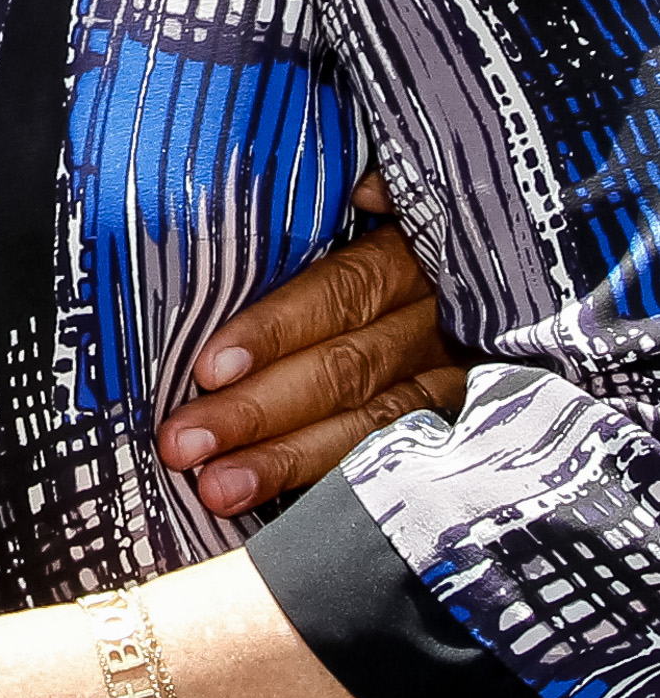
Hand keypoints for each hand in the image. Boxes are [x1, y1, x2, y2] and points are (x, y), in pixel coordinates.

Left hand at [156, 178, 463, 516]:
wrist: (514, 267)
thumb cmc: (401, 226)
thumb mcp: (395, 198)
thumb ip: (374, 195)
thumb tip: (367, 188)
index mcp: (416, 254)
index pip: (340, 295)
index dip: (274, 332)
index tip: (209, 369)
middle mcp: (444, 321)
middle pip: (346, 370)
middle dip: (259, 412)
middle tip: (183, 445)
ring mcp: (462, 380)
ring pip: (372, 426)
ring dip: (289, 462)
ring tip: (216, 488)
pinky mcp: (470, 425)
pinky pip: (398, 458)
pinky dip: (339, 483)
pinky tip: (280, 509)